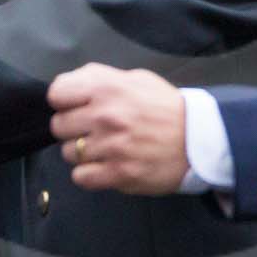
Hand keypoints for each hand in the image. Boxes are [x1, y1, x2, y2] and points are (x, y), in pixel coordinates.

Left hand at [47, 64, 189, 194]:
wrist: (198, 139)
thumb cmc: (165, 107)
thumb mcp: (135, 78)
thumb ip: (101, 78)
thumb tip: (71, 86)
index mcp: (107, 88)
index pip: (57, 93)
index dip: (65, 101)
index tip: (77, 107)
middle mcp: (105, 116)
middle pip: (59, 126)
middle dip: (73, 128)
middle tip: (93, 130)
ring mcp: (111, 147)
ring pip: (69, 153)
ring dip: (83, 153)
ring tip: (105, 148)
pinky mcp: (118, 174)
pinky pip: (80, 177)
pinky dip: (90, 174)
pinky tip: (106, 165)